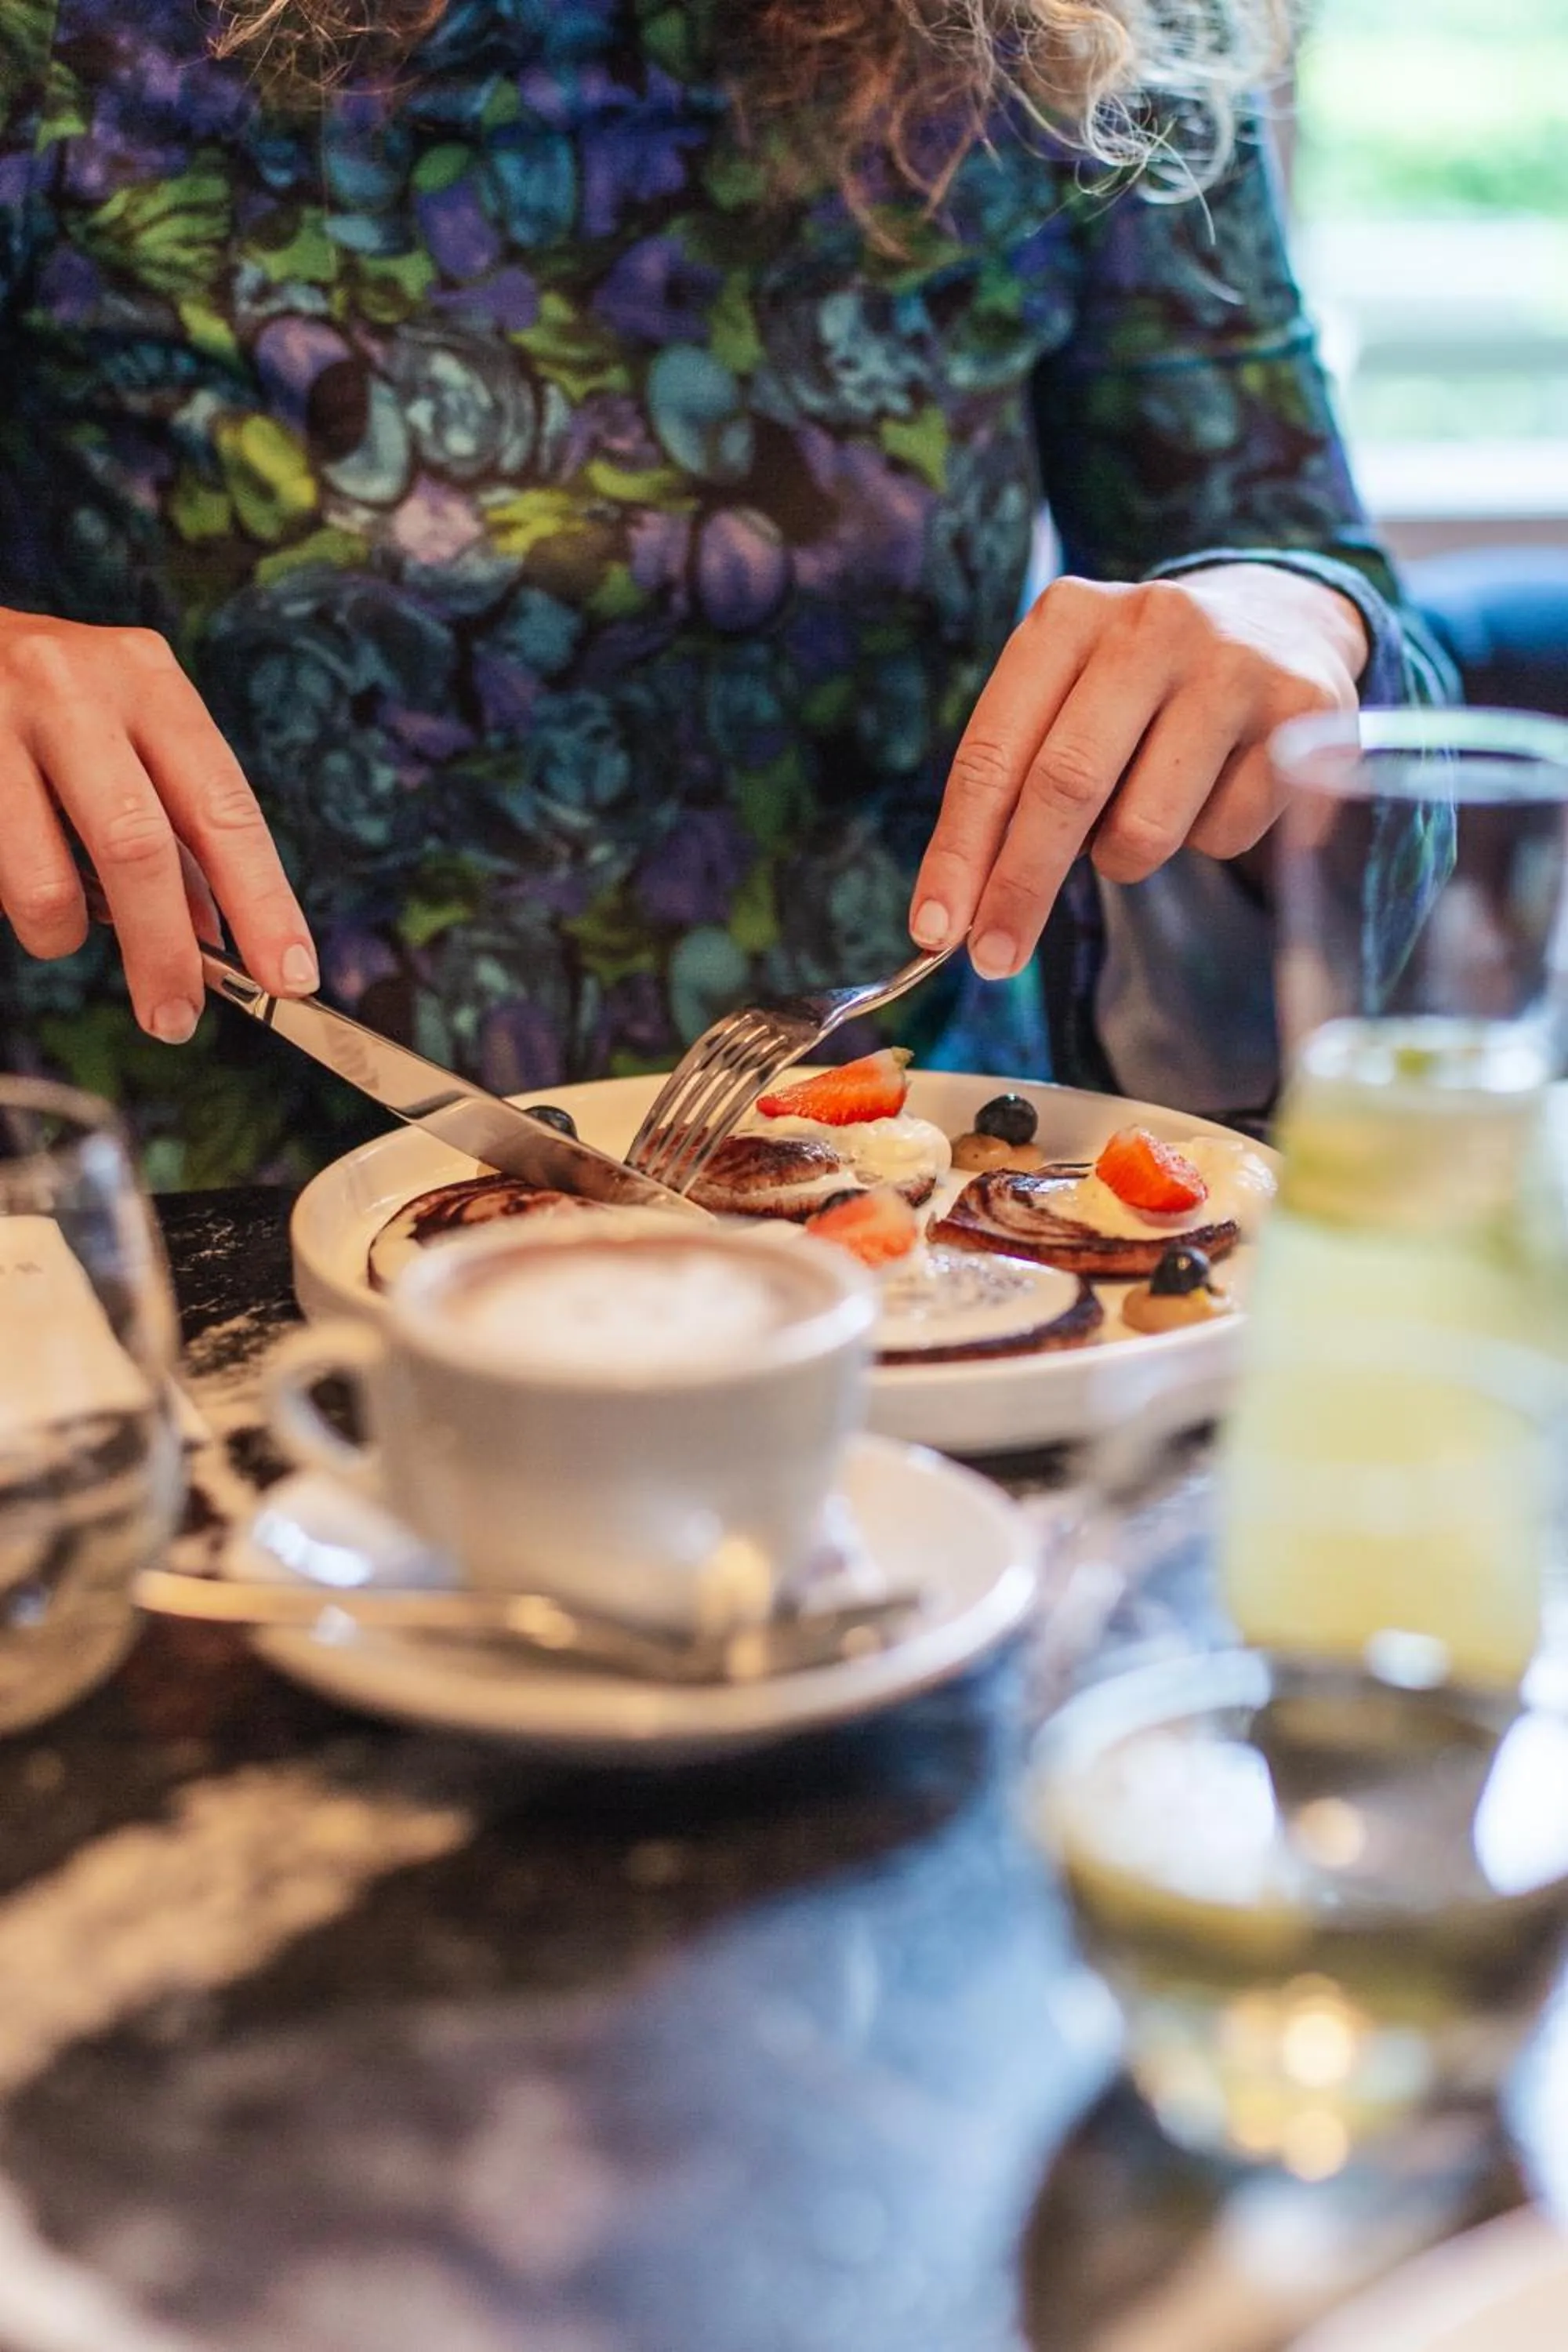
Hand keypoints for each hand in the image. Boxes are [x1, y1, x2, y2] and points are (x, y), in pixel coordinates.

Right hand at [0, 610, 315, 1040]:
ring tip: (58, 924)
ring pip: (44, 885)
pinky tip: (10, 874)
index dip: (262, 902)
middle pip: (137, 847)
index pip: (222, 808)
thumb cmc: (51, 706)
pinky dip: (11, 908)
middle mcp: (74, 689)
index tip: (291, 975)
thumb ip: (175, 828)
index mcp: (147, 680)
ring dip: (62, 934)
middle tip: (175, 1018)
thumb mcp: (127, 736)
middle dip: (165, 951)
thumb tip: (217, 938)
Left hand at [909, 565, 1367, 976]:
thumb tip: (960, 912)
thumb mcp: (1069, 697)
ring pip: (1146, 826)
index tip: (934, 929)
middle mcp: (1151, 624)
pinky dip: (1205, 840)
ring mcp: (1233, 665)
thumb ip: (1014, 784)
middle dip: (1022, 887)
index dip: (958, 849)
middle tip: (994, 958)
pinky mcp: (1303, 712)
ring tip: (1141, 812)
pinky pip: (1223, 834)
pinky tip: (1220, 786)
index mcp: (1069, 617)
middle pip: (1065, 787)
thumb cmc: (1143, 686)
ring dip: (1124, 858)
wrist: (1283, 620)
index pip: (994, 752)